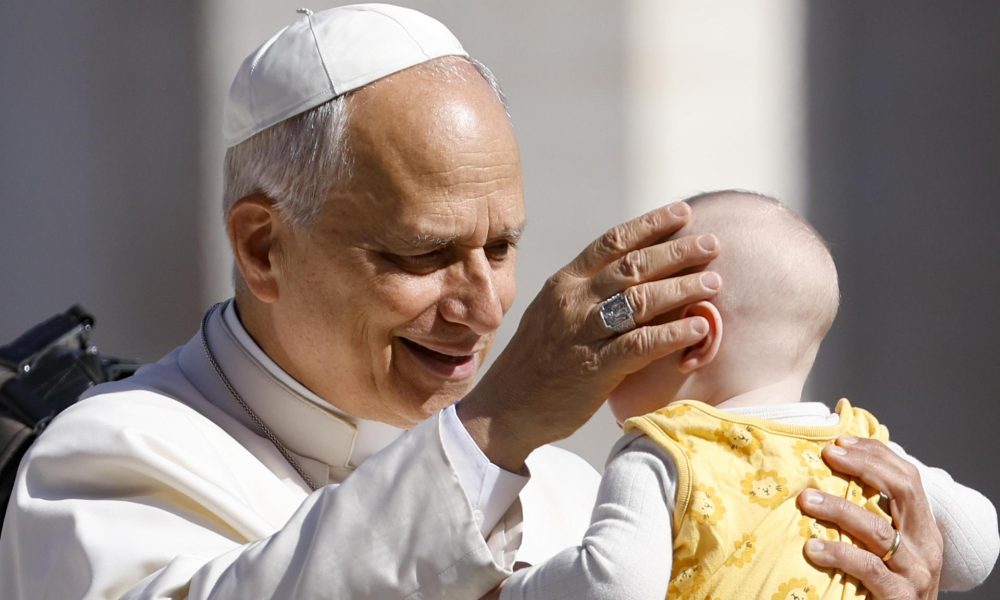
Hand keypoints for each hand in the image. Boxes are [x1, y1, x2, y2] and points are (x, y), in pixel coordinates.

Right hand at [459, 202, 720, 470]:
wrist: (504, 408)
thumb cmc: (536, 363)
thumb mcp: (555, 315)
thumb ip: (588, 294)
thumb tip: (636, 277)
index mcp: (564, 282)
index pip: (612, 242)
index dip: (651, 225)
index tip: (683, 213)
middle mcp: (573, 301)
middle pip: (633, 265)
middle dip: (677, 250)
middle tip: (712, 243)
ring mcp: (582, 333)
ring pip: (641, 299)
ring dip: (683, 287)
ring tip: (715, 281)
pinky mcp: (593, 369)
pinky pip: (641, 345)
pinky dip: (674, 334)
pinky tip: (700, 327)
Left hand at [798, 436, 943, 598]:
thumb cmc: (886, 586)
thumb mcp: (887, 548)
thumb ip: (870, 519)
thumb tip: (827, 480)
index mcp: (924, 529)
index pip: (908, 479)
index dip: (877, 454)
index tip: (841, 441)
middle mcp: (926, 547)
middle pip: (903, 492)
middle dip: (864, 466)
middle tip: (828, 454)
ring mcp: (916, 573)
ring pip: (880, 530)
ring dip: (839, 509)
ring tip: (806, 499)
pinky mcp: (901, 597)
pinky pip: (870, 568)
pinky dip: (839, 553)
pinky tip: (812, 547)